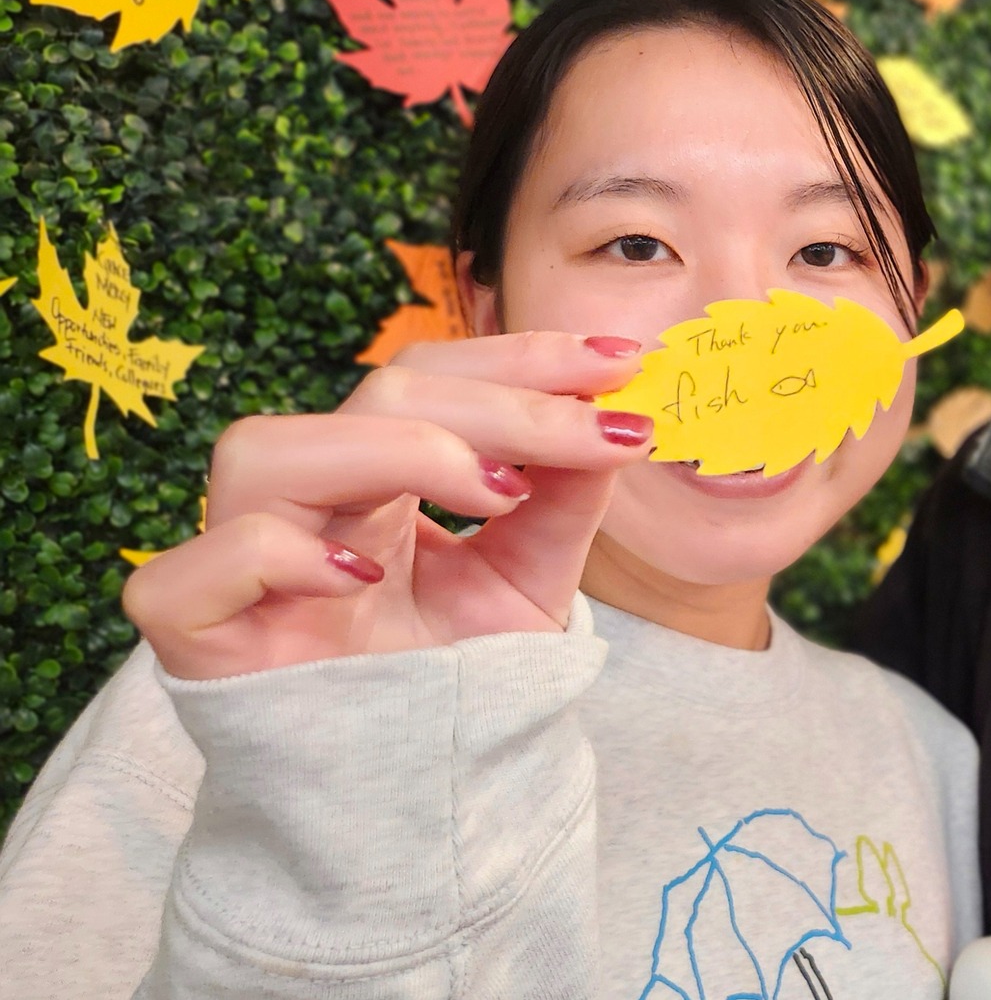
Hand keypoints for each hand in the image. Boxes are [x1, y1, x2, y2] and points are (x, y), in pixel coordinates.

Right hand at [123, 333, 652, 679]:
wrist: (415, 811)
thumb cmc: (456, 689)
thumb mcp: (530, 586)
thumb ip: (567, 504)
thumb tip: (616, 422)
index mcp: (379, 481)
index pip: (431, 377)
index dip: (519, 357)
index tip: (622, 362)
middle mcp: (309, 505)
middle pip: (376, 396)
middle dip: (500, 401)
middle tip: (596, 436)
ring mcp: (242, 570)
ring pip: (266, 451)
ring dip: (397, 451)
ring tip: (499, 495)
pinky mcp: (197, 640)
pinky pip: (191, 571)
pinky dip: (275, 555)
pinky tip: (364, 577)